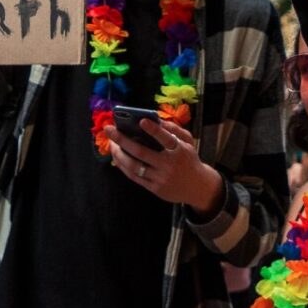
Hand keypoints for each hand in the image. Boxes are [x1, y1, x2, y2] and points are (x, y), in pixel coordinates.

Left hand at [109, 118, 225, 214]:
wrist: (197, 187)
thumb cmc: (189, 159)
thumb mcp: (188, 141)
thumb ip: (174, 129)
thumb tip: (156, 119)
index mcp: (178, 150)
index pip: (165, 138)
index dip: (154, 130)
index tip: (141, 120)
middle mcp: (168, 164)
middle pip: (141, 152)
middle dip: (122, 140)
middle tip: (109, 130)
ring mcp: (160, 178)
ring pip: (134, 166)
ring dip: (119, 154)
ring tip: (111, 144)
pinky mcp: (154, 188)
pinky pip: (135, 177)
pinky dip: (124, 167)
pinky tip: (118, 158)